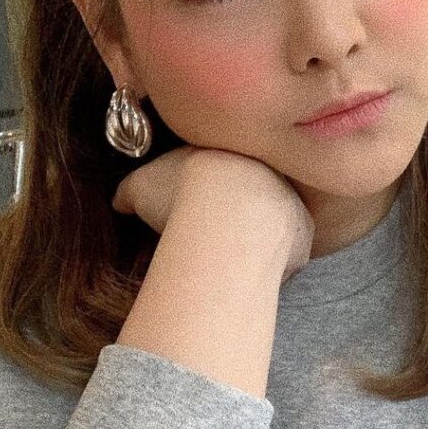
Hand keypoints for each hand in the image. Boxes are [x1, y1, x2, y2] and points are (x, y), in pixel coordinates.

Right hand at [111, 145, 314, 281]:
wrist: (226, 218)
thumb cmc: (181, 194)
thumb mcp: (141, 186)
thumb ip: (132, 190)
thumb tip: (123, 201)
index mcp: (233, 152)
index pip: (219, 170)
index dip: (198, 190)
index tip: (184, 210)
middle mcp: (272, 172)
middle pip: (250, 196)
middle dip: (229, 215)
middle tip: (203, 236)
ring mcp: (293, 203)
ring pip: (271, 224)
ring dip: (251, 240)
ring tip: (220, 261)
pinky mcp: (303, 236)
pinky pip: (284, 254)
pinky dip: (264, 266)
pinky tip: (241, 276)